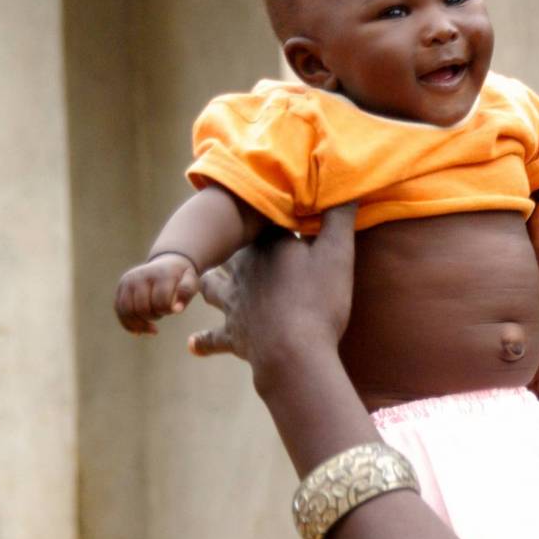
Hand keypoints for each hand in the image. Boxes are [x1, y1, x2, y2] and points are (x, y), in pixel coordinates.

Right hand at [114, 253, 199, 334]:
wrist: (168, 263)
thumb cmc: (181, 277)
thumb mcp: (192, 281)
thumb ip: (186, 293)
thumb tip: (176, 310)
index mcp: (160, 274)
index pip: (160, 302)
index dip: (167, 311)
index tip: (173, 310)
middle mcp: (141, 275)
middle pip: (142, 308)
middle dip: (153, 316)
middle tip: (162, 314)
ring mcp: (128, 280)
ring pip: (127, 311)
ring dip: (140, 323)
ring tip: (151, 327)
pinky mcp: (121, 286)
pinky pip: (119, 310)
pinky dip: (128, 324)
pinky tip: (139, 331)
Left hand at [188, 204, 356, 376]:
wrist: (291, 351)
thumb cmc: (317, 300)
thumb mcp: (338, 254)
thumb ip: (340, 219)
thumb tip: (346, 187)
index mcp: (268, 247)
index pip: (267, 222)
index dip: (272, 215)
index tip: (275, 207)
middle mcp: (244, 270)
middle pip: (234, 251)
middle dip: (234, 245)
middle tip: (232, 237)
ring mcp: (234, 303)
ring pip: (213, 286)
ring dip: (209, 282)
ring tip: (206, 279)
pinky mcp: (233, 334)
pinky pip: (213, 337)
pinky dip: (203, 340)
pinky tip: (191, 344)